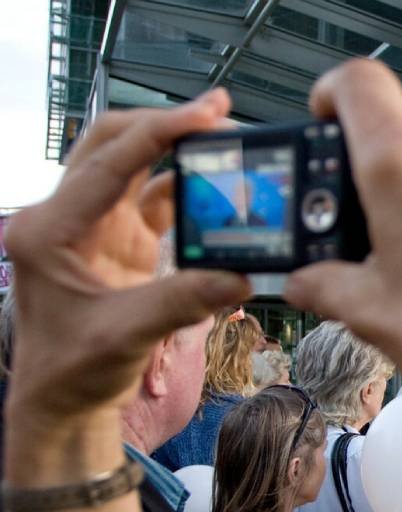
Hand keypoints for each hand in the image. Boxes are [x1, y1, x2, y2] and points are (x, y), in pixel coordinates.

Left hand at [4, 90, 248, 430]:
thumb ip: (181, 302)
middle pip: (112, 144)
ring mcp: (91, 228)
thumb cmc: (73, 370)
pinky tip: (216, 185)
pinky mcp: (116, 243)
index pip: (107, 163)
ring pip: (131, 165)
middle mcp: (64, 218)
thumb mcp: (123, 335)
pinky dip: (184, 188)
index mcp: (49, 230)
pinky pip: (152, 199)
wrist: (61, 401)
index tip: (204, 116)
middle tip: (217, 110)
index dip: (158, 135)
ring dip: (174, 149)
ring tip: (221, 138)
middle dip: (163, 123)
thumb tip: (240, 276)